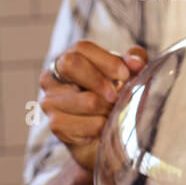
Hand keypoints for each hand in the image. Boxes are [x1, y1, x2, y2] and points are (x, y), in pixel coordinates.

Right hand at [39, 41, 147, 170]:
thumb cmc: (116, 98)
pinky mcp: (56, 125)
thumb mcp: (129, 73)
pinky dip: (104, 127)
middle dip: (102, 82)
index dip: (108, 61)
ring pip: (87, 100)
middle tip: (116, 97)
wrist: (107, 136)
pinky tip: (103, 128)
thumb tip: (135, 62)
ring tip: (112, 114)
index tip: (126, 76)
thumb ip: (134, 59)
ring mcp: (50, 101)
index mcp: (69, 59)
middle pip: (72, 65)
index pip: (81, 48)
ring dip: (109, 110)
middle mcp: (52, 77)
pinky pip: (88, 124)